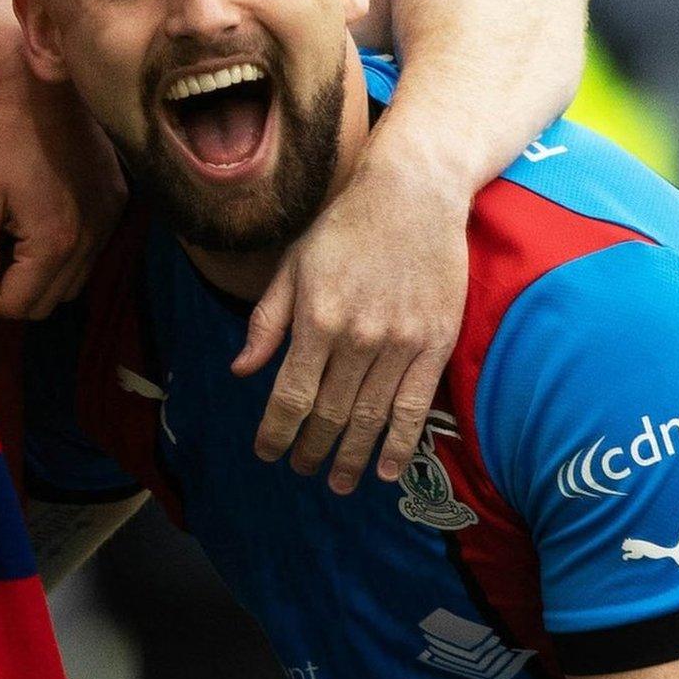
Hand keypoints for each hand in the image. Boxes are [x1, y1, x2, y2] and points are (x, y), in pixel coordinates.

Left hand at [0, 61, 125, 320]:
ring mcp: (110, 223)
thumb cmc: (2, 139)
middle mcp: (91, 242)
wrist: (45, 87)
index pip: (19, 306)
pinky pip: (90, 252)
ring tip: (12, 242)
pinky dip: (65, 254)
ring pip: (72, 282)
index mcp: (55, 244)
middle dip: (14, 292)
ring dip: (40, 277)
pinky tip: (41, 224)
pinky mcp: (117, 204)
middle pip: (48, 303)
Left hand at [235, 156, 469, 492]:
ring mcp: (401, 342)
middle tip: (301, 471)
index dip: (276, 431)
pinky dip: (399, 442)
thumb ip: (267, 322)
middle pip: (329, 412)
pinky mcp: (436, 342)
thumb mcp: (291, 265)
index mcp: (315, 318)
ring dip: (351, 456)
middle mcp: (357, 337)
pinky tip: (385, 468)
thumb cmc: (343, 227)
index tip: (266, 454)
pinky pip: (415, 404)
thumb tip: (241, 370)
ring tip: (337, 483)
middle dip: (311, 449)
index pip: (290, 394)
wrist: (413, 194)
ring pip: (370, 416)